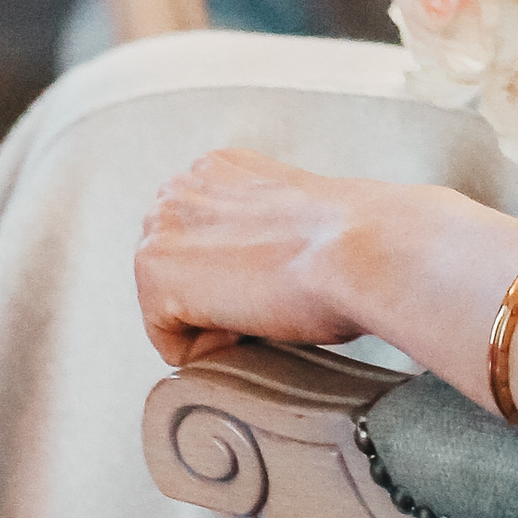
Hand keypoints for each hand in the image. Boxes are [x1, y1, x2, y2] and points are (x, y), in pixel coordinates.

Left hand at [135, 146, 397, 366]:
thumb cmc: (353, 242)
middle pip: (178, 280)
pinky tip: (255, 317)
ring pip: (172, 312)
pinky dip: (216, 350)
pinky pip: (174, 345)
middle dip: (218, 299)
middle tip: (274, 290)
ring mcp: (162, 226)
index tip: (283, 272)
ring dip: (217, 324)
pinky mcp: (156, 270)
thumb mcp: (294, 214)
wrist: (361, 248)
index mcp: (216, 167)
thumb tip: (254, 268)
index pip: (199, 249)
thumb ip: (255, 225)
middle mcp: (179, 186)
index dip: (244, 277)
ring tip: (267, 299)